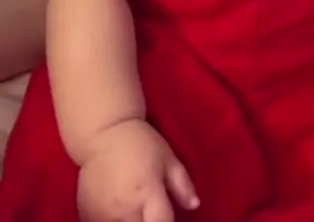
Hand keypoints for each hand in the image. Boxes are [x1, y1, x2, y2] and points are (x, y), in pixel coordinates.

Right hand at [78, 119, 199, 221]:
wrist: (103, 132)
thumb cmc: (140, 143)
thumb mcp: (168, 158)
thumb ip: (182, 184)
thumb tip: (195, 205)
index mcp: (148, 193)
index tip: (167, 220)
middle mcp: (126, 208)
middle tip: (151, 212)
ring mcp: (104, 213)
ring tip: (134, 210)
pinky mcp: (87, 213)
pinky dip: (111, 221)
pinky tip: (117, 212)